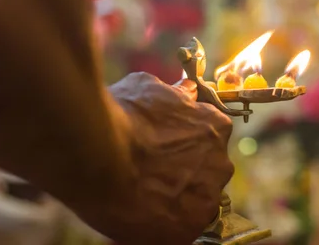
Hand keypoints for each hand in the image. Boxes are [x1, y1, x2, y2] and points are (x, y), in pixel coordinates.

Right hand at [88, 73, 233, 244]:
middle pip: (206, 170)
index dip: (185, 141)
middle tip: (150, 170)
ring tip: (141, 193)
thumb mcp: (150, 88)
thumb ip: (175, 94)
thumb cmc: (122, 116)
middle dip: (183, 170)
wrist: (97, 154)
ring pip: (194, 201)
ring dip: (175, 198)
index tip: (163, 145)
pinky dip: (163, 224)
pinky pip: (180, 228)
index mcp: (216, 128)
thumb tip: (186, 91)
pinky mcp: (187, 230)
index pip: (210, 136)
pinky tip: (141, 213)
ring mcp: (206, 199)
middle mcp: (220, 163)